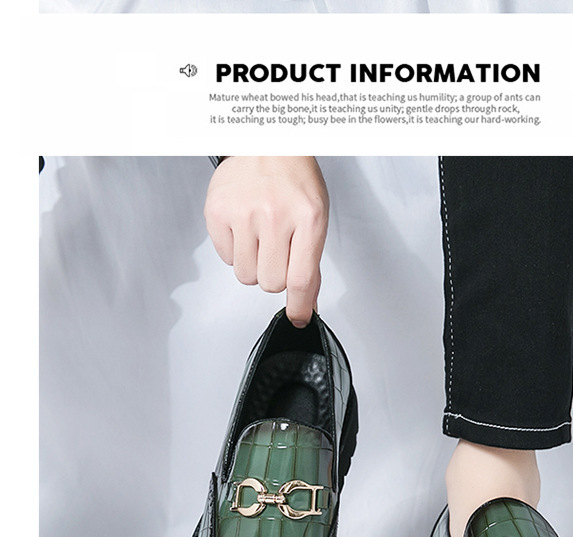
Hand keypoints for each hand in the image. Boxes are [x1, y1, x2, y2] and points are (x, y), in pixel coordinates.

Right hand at [204, 156, 328, 326]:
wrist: (264, 142)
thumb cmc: (294, 179)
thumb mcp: (315, 218)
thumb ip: (311, 262)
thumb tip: (307, 304)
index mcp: (308, 217)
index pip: (301, 279)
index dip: (300, 306)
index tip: (299, 317)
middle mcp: (275, 215)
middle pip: (271, 283)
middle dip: (275, 276)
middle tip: (277, 252)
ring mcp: (243, 213)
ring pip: (246, 276)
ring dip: (254, 266)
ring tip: (260, 239)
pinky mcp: (217, 212)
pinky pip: (226, 258)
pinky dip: (235, 251)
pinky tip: (244, 228)